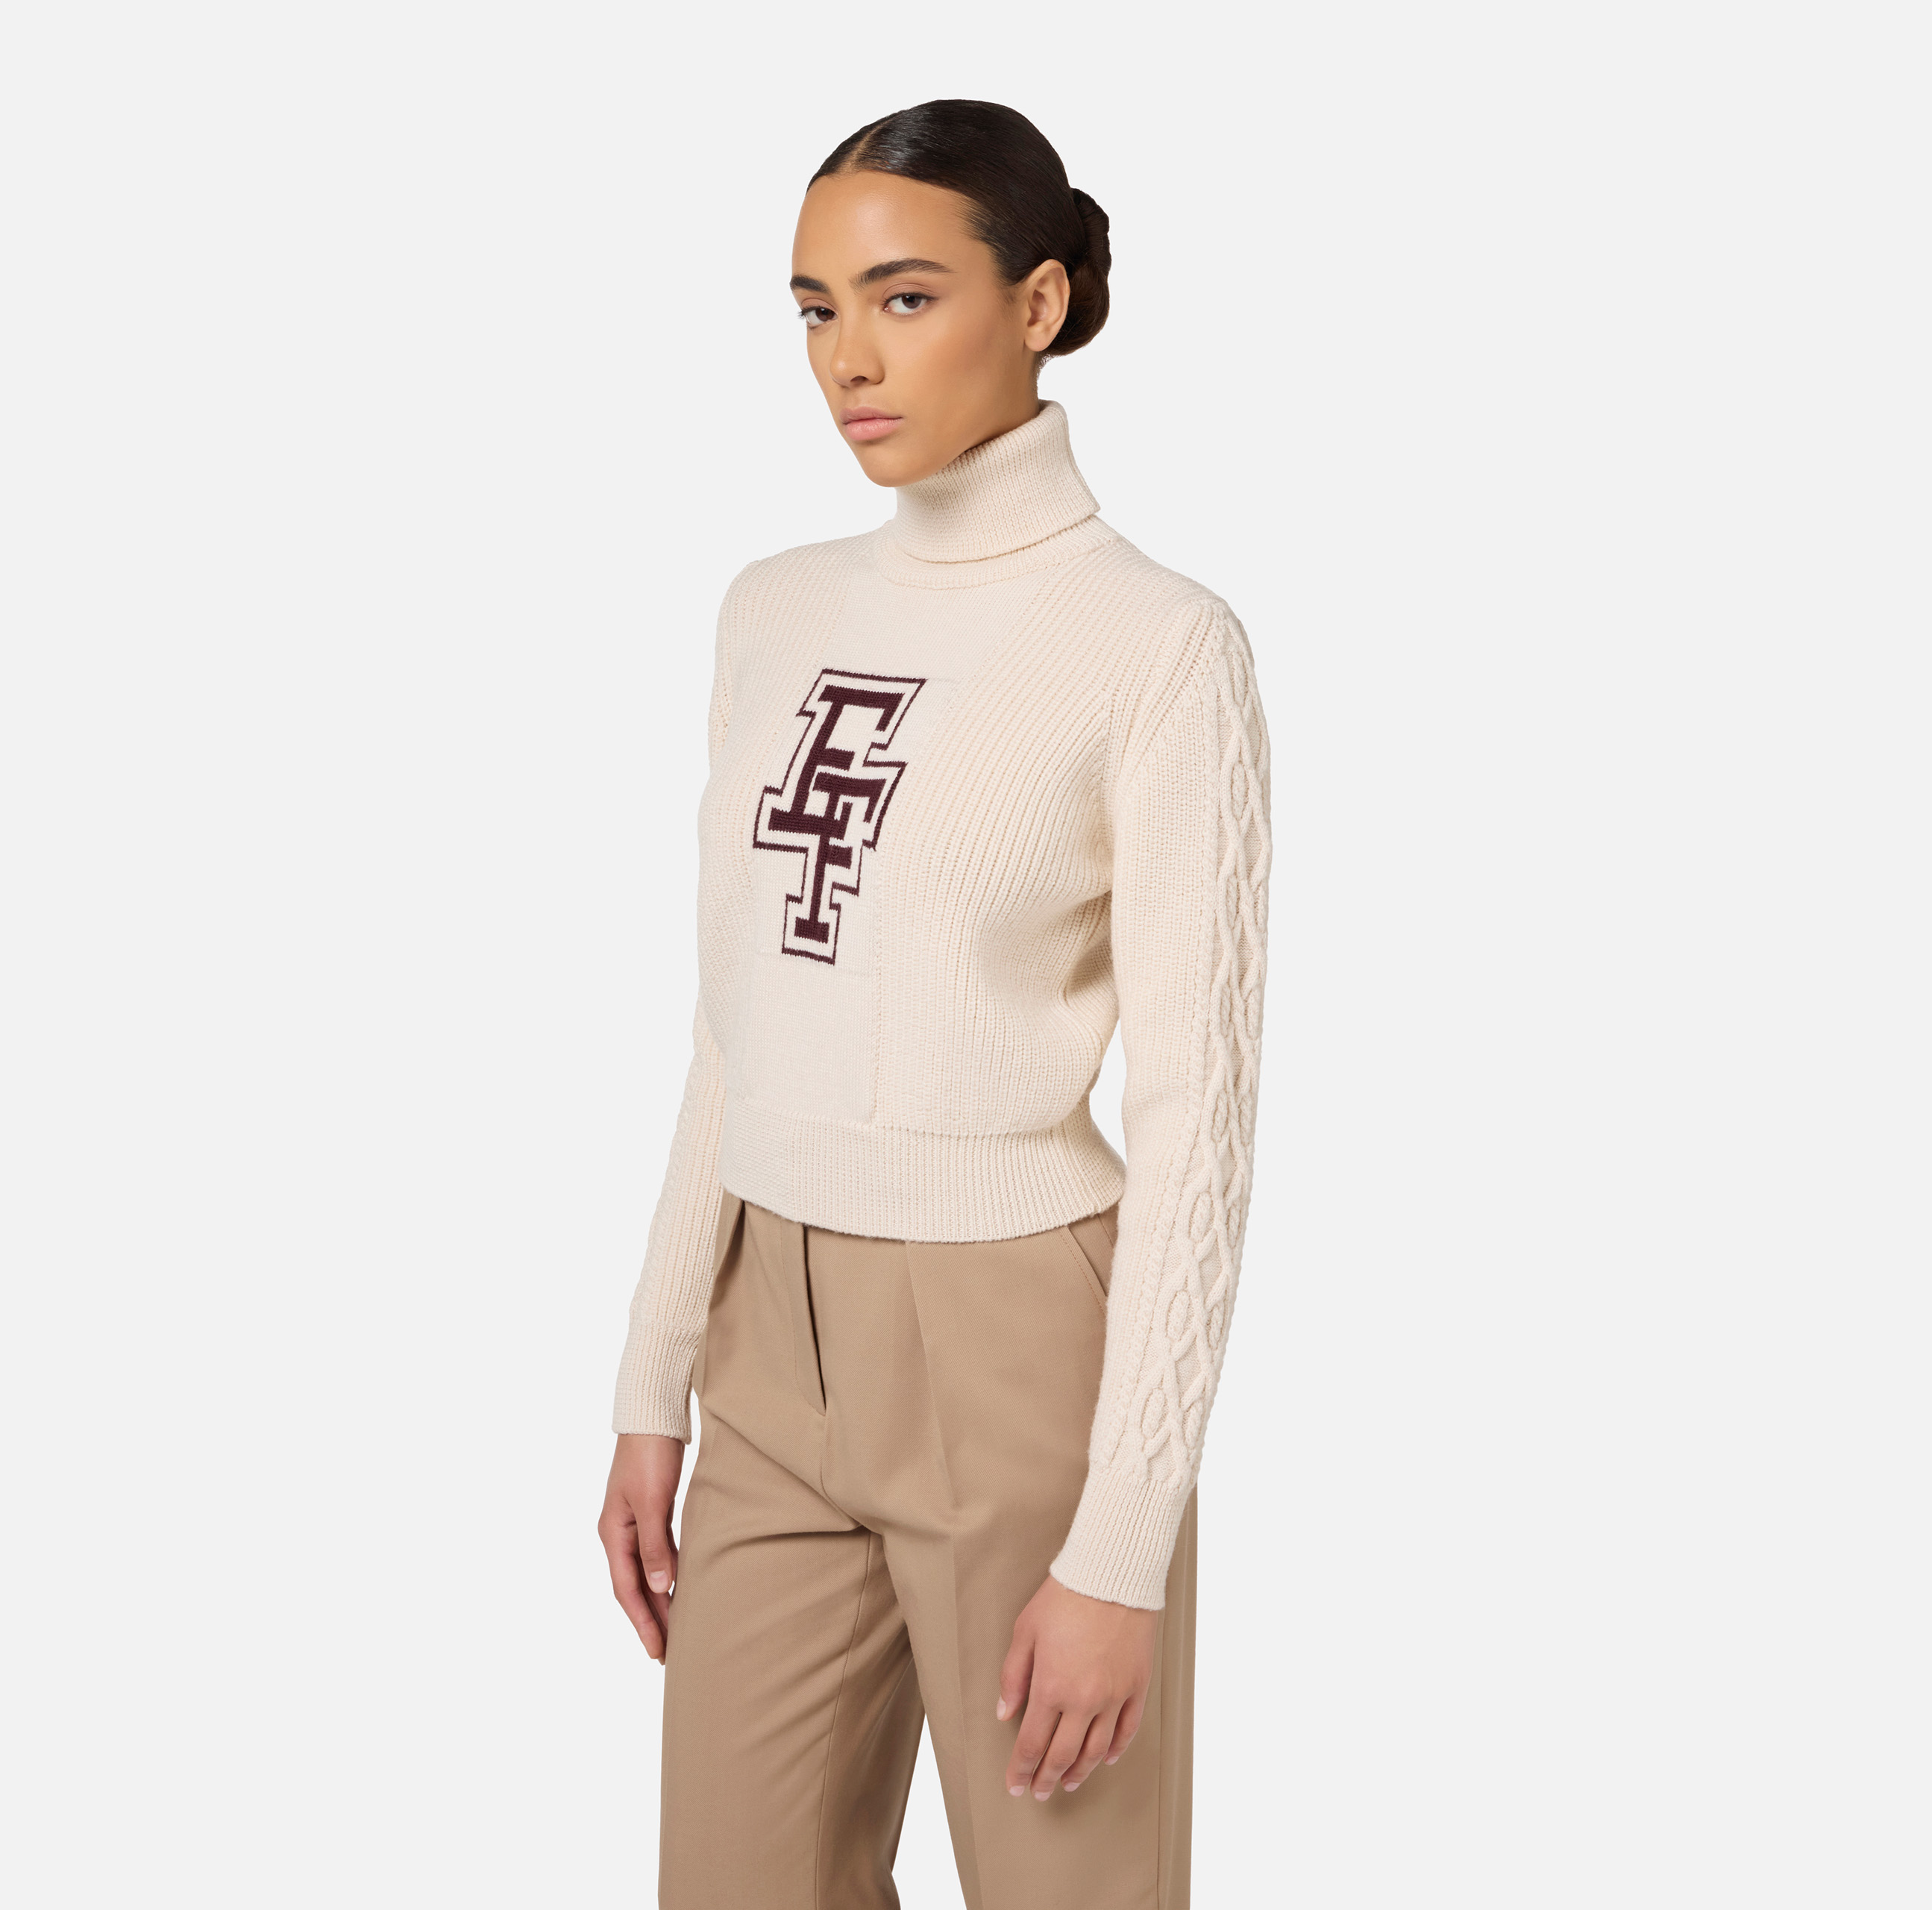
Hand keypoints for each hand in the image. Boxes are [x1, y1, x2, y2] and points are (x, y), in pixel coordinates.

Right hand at [598, 1432, 685, 1662]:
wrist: (653, 1415)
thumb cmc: (650, 1455)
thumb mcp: (652, 1502)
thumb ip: (655, 1545)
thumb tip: (660, 1588)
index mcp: (613, 1533)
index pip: (626, 1589)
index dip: (642, 1622)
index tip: (657, 1651)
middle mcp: (619, 1533)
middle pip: (634, 1587)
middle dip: (650, 1620)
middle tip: (668, 1654)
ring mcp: (634, 1524)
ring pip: (646, 1573)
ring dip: (659, 1602)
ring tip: (676, 1631)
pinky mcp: (650, 1514)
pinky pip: (657, 1556)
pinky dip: (667, 1577)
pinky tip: (680, 1590)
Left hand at [997, 1572, 1158, 1799]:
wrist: (1111, 1574)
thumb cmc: (1064, 1597)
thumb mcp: (1025, 1631)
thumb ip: (1012, 1676)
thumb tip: (1004, 1712)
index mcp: (1051, 1687)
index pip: (1032, 1743)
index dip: (1021, 1769)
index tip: (1015, 1784)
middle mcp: (1084, 1700)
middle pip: (1063, 1755)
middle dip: (1047, 1778)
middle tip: (1039, 1792)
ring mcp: (1114, 1696)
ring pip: (1097, 1750)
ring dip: (1080, 1771)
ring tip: (1069, 1783)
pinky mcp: (1137, 1686)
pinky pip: (1128, 1730)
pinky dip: (1116, 1750)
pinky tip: (1106, 1759)